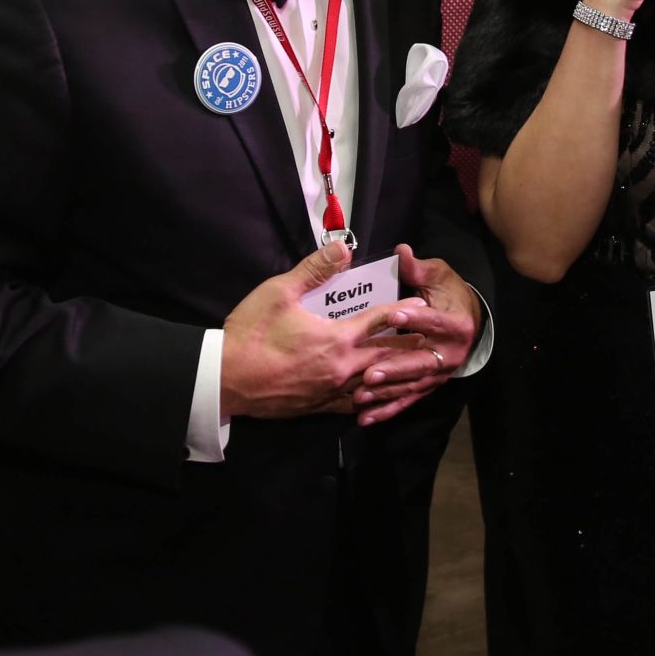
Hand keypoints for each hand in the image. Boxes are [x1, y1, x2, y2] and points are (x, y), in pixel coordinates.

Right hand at [219, 240, 428, 419]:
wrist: (224, 379)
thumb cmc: (250, 333)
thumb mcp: (279, 292)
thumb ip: (314, 270)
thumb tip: (343, 249)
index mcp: (336, 338)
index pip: (379, 320)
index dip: (403, 310)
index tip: (423, 304)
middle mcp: (341, 368)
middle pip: (386, 355)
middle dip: (409, 345)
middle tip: (431, 339)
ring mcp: (331, 391)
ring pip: (374, 383)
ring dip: (395, 374)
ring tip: (414, 368)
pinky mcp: (318, 407)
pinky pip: (353, 405)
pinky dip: (369, 398)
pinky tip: (376, 396)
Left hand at [351, 244, 484, 424]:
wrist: (468, 322)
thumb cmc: (448, 294)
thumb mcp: (438, 276)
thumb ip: (418, 268)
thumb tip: (401, 251)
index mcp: (457, 325)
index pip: (436, 322)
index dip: (417, 318)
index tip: (393, 314)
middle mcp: (451, 354)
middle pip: (422, 362)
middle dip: (396, 368)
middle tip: (370, 372)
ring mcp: (440, 374)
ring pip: (412, 386)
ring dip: (387, 393)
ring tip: (361, 395)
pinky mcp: (428, 386)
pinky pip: (407, 401)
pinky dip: (387, 410)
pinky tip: (364, 418)